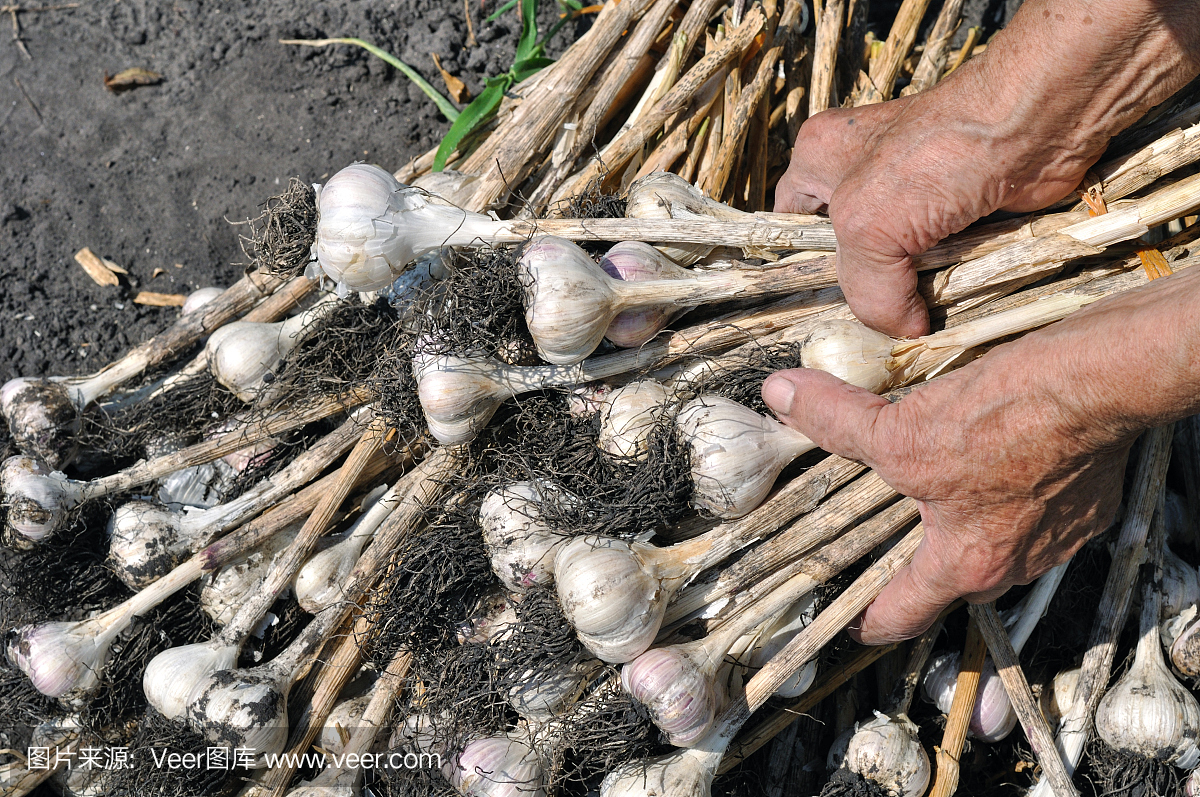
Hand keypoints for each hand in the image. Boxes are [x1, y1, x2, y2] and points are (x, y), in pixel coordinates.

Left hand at [761, 315, 1137, 643]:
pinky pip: (1032, 507)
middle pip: (947, 576)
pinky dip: (1006, 489)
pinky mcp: (1085, 501)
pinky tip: (990, 450)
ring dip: (963, 518)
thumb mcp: (900, 428)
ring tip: (934, 479)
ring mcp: (1057, 536)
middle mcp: (1014, 564)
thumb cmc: (1005, 418)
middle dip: (913, 555)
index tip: (847, 618)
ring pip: (994, 540)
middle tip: (880, 529)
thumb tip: (781, 396)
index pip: (903, 616)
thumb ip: (836, 421)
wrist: (1098, 383)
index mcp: (964, 564)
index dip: (866, 620)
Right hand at [774, 0, 1199, 337]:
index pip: (790, 228)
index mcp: (819, 162)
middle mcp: (861, 175)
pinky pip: (943, 266)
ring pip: (898, 265)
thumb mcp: (867, 228)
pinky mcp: (959, 214)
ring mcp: (914, 195)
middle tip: (871, 326)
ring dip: (910, 294)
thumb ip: (866, 290)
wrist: (1034, 127)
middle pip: (848, 254)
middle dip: (863, 291)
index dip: (802, 271)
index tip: (819, 314)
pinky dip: (950, 287)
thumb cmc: (938, 154)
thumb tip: (900, 329)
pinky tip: (952, 305)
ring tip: (915, 322)